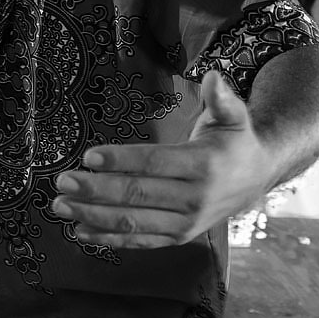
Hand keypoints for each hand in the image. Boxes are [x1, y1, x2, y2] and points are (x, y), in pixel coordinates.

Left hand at [50, 71, 271, 248]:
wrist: (257, 178)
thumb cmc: (235, 142)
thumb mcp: (234, 116)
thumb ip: (222, 98)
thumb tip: (213, 76)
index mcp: (204, 166)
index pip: (154, 163)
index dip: (120, 160)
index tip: (89, 156)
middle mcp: (194, 199)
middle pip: (137, 195)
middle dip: (96, 189)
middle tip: (62, 181)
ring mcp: (186, 223)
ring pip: (133, 222)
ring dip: (93, 215)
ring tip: (61, 205)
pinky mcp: (178, 237)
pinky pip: (140, 240)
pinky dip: (109, 239)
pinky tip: (81, 231)